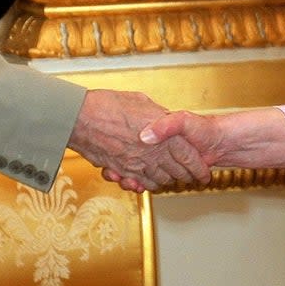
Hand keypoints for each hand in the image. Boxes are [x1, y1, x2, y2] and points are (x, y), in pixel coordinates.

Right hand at [67, 90, 210, 191]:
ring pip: (160, 181)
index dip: (199, 166)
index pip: (189, 156)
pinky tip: (149, 180)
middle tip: (192, 178)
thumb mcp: (141, 102)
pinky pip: (140, 183)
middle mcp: (152, 152)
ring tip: (172, 178)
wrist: (80, 118)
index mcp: (162, 133)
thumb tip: (165, 118)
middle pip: (177, 172)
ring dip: (167, 180)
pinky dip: (147, 184)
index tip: (204, 171)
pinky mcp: (121, 171)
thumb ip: (158, 114)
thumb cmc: (108, 105)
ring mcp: (136, 164)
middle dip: (186, 176)